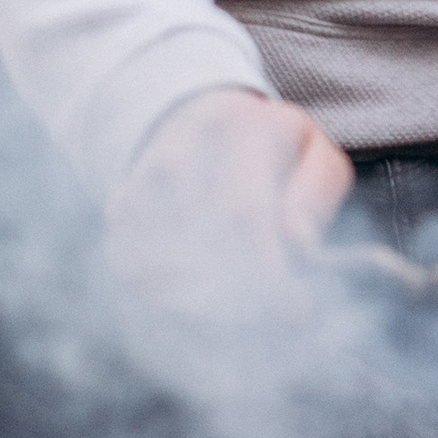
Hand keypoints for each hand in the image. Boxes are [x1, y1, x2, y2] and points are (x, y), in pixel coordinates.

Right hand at [103, 89, 353, 314]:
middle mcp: (183, 146)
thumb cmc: (275, 152)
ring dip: (202, 303)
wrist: (205, 117)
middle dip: (241, 298)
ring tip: (237, 311)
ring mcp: (144, 174)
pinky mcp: (121, 203)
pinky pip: (131, 265)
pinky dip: (164, 295)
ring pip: (161, 262)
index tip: (297, 313)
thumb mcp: (316, 158)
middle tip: (270, 320)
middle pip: (199, 242)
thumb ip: (316, 198)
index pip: (245, 213)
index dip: (269, 275)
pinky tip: (199, 299)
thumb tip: (297, 247)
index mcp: (243, 127)